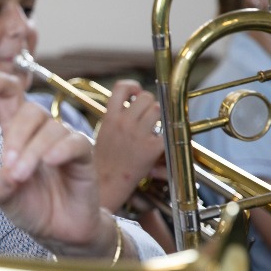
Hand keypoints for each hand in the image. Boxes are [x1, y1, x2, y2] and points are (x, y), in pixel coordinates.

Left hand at [0, 71, 117, 257]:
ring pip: (51, 129)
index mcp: (18, 135)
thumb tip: (4, 172)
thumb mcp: (5, 198)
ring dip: (33, 151)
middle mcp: (41, 133)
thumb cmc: (33, 208)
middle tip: (9, 165)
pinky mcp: (84, 155)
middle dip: (16, 136)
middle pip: (31, 110)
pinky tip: (51, 161)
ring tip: (22, 176)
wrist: (60, 232)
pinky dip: (61, 149)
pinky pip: (75, 142)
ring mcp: (64, 141)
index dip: (0, 83)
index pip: (12, 98)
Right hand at [95, 80, 164, 210]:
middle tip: (147, 116)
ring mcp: (138, 134)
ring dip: (159, 116)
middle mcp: (124, 123)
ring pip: (158, 109)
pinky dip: (166, 134)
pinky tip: (159, 140)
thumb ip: (116, 116)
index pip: (122, 87)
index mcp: (110, 117)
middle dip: (149, 104)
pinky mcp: (151, 148)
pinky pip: (167, 130)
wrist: (106, 183)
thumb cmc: (104, 160)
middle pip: (146, 97)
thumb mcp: (103, 132)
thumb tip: (133, 100)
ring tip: (153, 127)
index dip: (132, 87)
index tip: (135, 94)